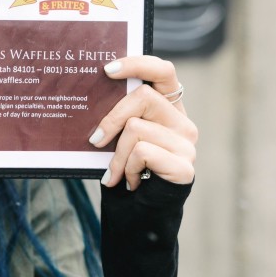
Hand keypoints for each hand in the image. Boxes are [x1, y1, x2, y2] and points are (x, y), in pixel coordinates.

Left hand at [89, 55, 196, 190]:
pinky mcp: (185, 166)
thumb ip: (118, 114)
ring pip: (136, 128)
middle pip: (143, 97)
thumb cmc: (125, 169)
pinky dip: (126, 168)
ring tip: (115, 173)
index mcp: (168, 108)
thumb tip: (88, 91)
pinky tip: (129, 182)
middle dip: (111, 119)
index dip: (138, 64)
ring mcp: (187, 144)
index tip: (107, 70)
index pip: (163, 71)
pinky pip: (142, 153)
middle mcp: (182, 122)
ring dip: (116, 155)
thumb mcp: (120, 136)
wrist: (140, 213)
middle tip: (95, 140)